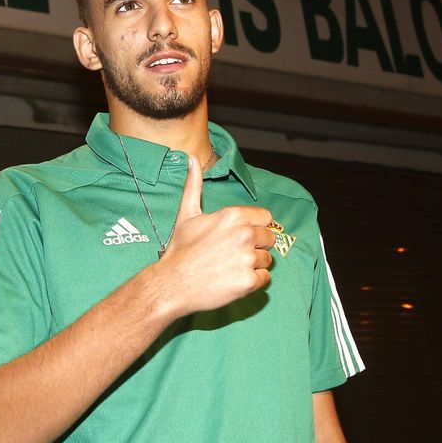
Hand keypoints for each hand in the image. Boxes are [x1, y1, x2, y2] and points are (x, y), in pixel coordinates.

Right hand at [155, 154, 273, 314]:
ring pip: (267, 260)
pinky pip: (264, 278)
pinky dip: (252, 281)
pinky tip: (233, 280)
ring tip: (230, 268)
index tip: (240, 237)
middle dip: (256, 246)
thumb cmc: (180, 249)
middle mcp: (244, 234)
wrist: (172, 283)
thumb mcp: (187, 214)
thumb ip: (194, 185)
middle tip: (233, 255)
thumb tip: (191, 158)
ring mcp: (247, 258)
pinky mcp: (248, 281)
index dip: (255, 227)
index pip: (266, 218)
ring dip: (253, 265)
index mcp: (233, 216)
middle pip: (269, 238)